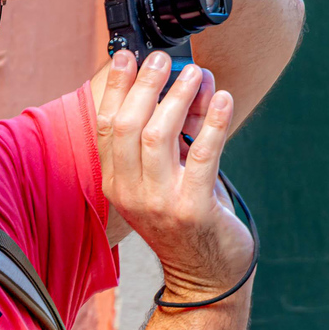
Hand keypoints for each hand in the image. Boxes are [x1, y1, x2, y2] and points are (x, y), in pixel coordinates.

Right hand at [97, 50, 253, 300]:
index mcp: (115, 181)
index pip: (105, 126)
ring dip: (177, 98)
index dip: (114, 88)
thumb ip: (173, 130)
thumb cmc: (183, 215)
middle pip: (127, 125)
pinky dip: (214, 123)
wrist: (203, 273)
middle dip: (143, 85)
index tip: (125, 57)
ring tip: (195, 74)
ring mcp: (158, 201)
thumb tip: (188, 79)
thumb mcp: (165, 173)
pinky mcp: (192, 208)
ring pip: (158, 135)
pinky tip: (223, 100)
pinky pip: (202, 156)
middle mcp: (129, 191)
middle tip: (162, 60)